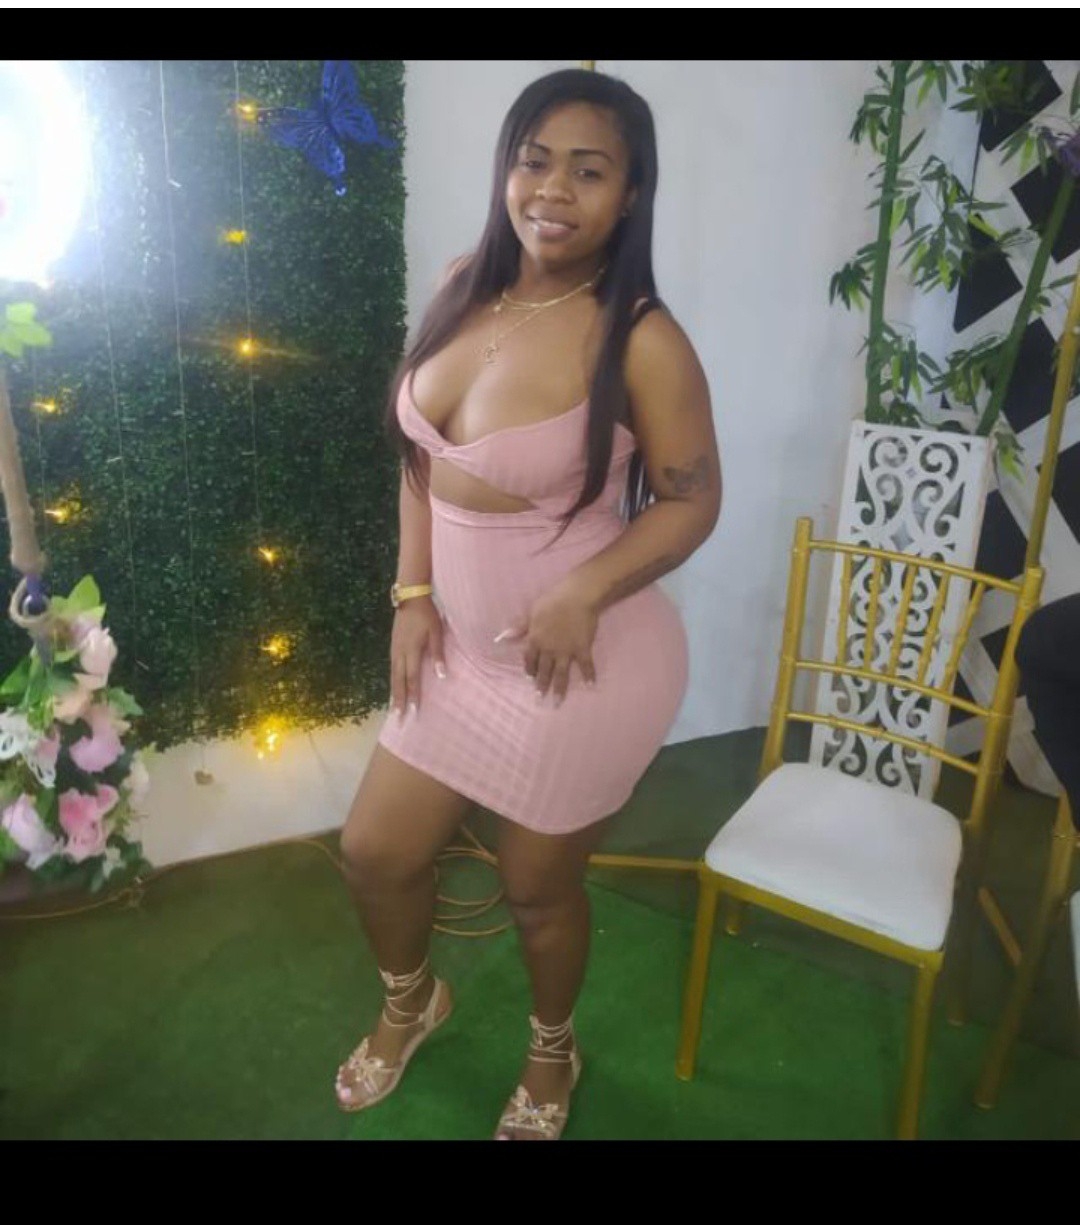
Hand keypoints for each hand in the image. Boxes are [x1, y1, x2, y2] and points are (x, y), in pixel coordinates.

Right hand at [390, 597, 445, 716]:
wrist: (410, 597)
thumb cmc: (427, 615)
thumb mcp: (437, 633)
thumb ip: (438, 654)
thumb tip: (442, 675)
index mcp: (411, 650)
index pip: (412, 678)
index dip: (413, 696)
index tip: (412, 712)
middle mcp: (399, 653)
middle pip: (398, 681)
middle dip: (398, 700)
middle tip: (397, 718)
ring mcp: (394, 649)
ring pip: (392, 675)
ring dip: (393, 692)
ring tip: (392, 708)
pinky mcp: (393, 646)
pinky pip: (391, 668)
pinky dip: (392, 681)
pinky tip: (393, 687)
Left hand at [497, 578, 597, 704]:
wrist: (576, 596)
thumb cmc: (552, 601)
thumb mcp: (531, 612)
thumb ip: (518, 628)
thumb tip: (500, 638)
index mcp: (535, 640)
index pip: (529, 659)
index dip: (529, 669)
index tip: (530, 678)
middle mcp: (549, 650)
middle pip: (544, 671)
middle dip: (541, 686)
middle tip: (540, 700)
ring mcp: (566, 651)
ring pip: (561, 674)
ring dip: (559, 689)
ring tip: (558, 702)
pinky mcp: (582, 649)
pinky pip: (586, 665)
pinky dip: (589, 675)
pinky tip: (591, 686)